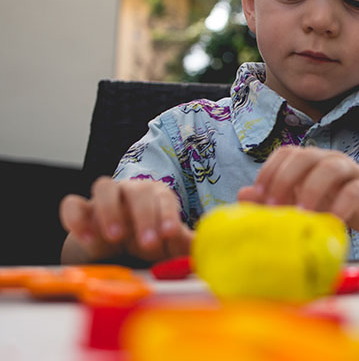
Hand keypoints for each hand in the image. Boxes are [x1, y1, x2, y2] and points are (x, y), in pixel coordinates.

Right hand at [59, 176, 193, 262]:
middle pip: (138, 191)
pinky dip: (76, 218)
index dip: (168, 215)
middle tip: (147, 244)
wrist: (114, 247)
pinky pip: (72, 204)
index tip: (170, 234)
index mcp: (158, 196)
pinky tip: (86, 238)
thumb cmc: (147, 239)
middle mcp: (132, 191)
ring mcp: (105, 198)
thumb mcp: (167, 244)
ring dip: (110, 210)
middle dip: (144, 217)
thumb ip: (185, 244)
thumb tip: (209, 246)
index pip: (165, 198)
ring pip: (104, 187)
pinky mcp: (80, 209)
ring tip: (115, 237)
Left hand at [237, 146, 358, 233]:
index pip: (286, 153)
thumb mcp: (301, 202)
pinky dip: (341, 206)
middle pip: (305, 156)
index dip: (270, 170)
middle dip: (286, 179)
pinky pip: (354, 191)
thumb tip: (243, 195)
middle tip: (276, 205)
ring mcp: (349, 171)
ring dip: (312, 189)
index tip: (259, 195)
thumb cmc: (332, 203)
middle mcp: (328, 159)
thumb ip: (274, 198)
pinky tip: (330, 222)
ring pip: (331, 167)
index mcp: (309, 160)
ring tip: (302, 214)